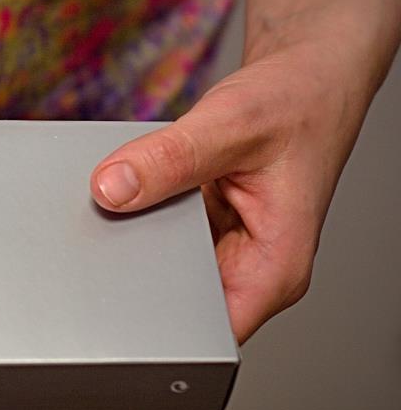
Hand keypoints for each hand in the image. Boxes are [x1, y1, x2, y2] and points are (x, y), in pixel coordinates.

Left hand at [90, 39, 370, 342]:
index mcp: (274, 268)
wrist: (304, 77)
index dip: (159, 323)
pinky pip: (157, 232)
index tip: (117, 293)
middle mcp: (251, 268)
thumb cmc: (295, 103)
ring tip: (124, 203)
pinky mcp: (202, 227)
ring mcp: (224, 249)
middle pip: (176, 300)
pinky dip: (140, 213)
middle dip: (137, 272)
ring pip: (162, 265)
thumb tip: (112, 188)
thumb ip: (170, 158)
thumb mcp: (229, 125)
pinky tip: (135, 189)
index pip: (208, 332)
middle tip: (104, 234)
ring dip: (136, 239)